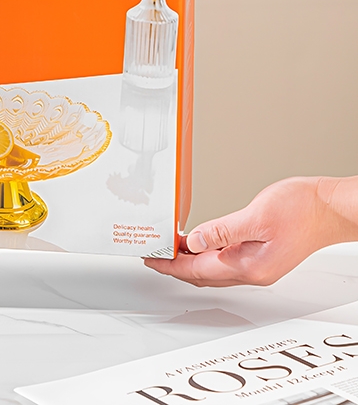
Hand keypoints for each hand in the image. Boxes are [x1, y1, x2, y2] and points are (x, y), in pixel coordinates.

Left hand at [144, 176, 357, 286]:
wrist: (330, 209)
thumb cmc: (302, 210)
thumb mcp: (255, 216)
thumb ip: (222, 231)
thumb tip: (195, 242)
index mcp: (249, 267)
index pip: (197, 270)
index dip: (171, 265)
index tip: (151, 259)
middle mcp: (253, 272)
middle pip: (202, 274)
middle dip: (175, 266)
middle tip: (154, 255)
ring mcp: (258, 266)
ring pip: (213, 269)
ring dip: (190, 260)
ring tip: (170, 247)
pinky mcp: (262, 256)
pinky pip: (225, 260)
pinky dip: (207, 253)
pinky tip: (199, 242)